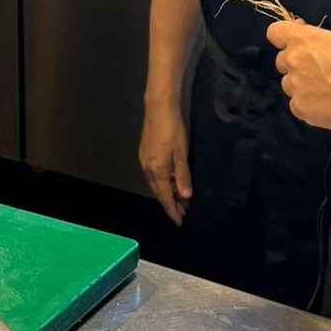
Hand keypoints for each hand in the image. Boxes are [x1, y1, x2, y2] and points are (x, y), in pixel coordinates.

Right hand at [139, 104, 192, 224]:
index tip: (179, 221)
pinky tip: (169, 181)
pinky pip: (152, 175)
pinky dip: (161, 183)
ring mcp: (144, 161)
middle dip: (170, 203)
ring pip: (155, 184)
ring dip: (166, 193)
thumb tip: (185, 197)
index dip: (172, 210)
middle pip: (158, 192)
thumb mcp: (182, 154)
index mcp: (157, 171)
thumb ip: (183, 176)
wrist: (158, 109)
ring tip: (178, 198)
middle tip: (183, 211)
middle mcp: (148, 169)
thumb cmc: (173, 130)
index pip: (165, 197)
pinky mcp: (144, 154)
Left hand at [267, 19, 330, 136]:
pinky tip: (330, 103)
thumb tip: (300, 33)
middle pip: (282, 60)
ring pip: (289, 83)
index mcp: (304, 40)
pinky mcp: (299, 109)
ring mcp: (295, 87)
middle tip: (323, 70)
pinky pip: (297, 103)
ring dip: (303, 85)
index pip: (275, 32)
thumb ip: (316, 38)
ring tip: (330, 89)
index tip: (299, 43)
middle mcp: (294, 61)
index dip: (285, 37)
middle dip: (297, 63)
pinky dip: (309, 104)